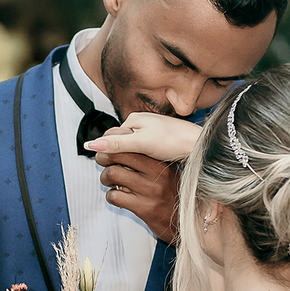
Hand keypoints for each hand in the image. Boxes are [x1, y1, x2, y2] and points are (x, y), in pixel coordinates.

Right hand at [84, 112, 201, 161]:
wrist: (199, 145)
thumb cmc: (174, 141)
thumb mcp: (141, 144)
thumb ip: (116, 144)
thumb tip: (90, 145)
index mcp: (133, 119)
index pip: (110, 137)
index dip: (108, 153)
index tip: (111, 167)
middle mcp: (141, 122)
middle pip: (120, 142)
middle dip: (119, 156)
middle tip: (124, 171)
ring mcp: (150, 131)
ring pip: (131, 148)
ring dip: (130, 159)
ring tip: (136, 170)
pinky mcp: (159, 140)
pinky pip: (143, 151)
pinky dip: (141, 160)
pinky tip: (148, 167)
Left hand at [96, 150, 181, 243]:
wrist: (183, 220)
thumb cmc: (171, 194)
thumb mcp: (166, 171)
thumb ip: (147, 159)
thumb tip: (119, 146)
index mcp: (161, 161)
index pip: (131, 142)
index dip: (113, 143)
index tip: (108, 147)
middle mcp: (156, 173)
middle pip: (119, 154)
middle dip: (103, 157)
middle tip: (102, 161)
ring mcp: (150, 191)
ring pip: (112, 173)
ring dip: (105, 177)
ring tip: (110, 181)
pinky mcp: (144, 208)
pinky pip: (114, 196)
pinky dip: (110, 195)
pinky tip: (117, 196)